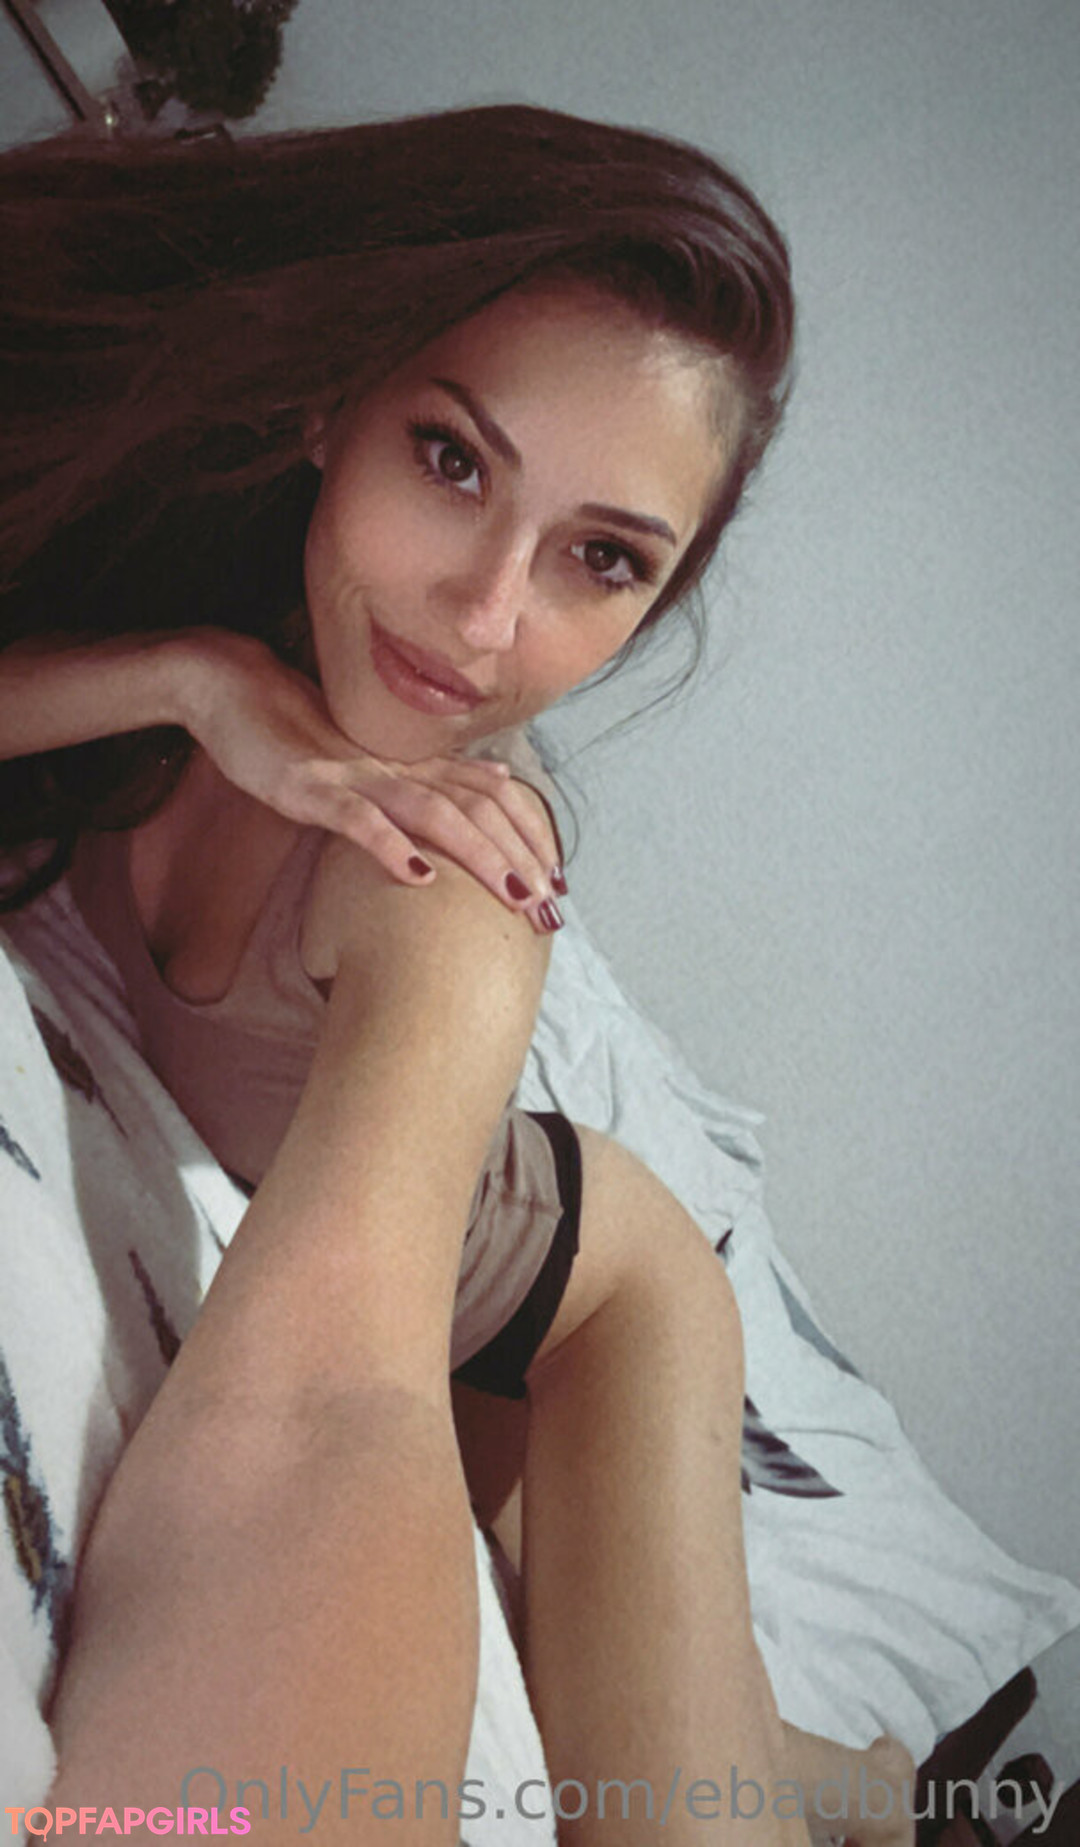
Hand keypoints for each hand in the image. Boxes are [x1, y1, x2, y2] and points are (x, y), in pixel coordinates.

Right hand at [173, 630, 565, 931]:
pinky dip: (391, 846)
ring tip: (514, 895)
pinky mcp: (309, 787)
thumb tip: (497, 783)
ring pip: (433, 813)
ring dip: (478, 855)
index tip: (558, 880)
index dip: (528, 836)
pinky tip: (419, 876)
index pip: (488, 798)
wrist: (228, 687)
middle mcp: (394, 766)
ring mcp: (353, 775)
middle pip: (476, 810)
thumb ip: (425, 778)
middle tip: (552, 909)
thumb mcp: (365, 761)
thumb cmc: (291, 731)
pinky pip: (357, 818)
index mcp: (409, 762)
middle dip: (519, 859)